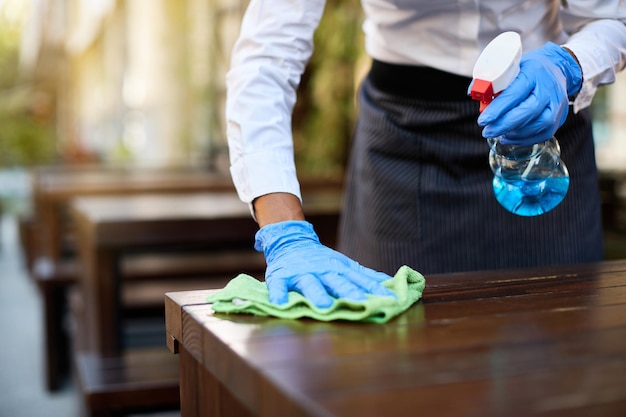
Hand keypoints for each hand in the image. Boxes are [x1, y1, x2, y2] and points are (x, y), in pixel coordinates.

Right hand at [255, 220, 395, 307]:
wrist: (290, 240)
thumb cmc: (321, 260)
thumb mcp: (344, 264)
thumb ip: (364, 276)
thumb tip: (390, 283)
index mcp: (339, 269)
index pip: (360, 280)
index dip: (375, 289)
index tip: (391, 299)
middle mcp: (322, 270)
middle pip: (338, 282)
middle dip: (349, 292)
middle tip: (361, 302)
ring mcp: (302, 273)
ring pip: (311, 284)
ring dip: (317, 294)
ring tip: (324, 306)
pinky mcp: (281, 277)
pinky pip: (279, 286)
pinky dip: (279, 294)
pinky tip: (280, 304)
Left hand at [477, 42, 581, 145]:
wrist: (558, 68)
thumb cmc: (530, 69)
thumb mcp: (512, 66)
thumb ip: (493, 80)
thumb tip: (473, 92)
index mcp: (534, 74)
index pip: (515, 94)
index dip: (498, 109)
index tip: (483, 120)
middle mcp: (549, 90)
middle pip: (528, 111)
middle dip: (504, 125)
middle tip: (487, 131)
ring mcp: (557, 105)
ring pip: (538, 125)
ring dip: (515, 133)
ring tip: (498, 134)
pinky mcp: (560, 117)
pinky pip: (544, 134)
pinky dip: (525, 139)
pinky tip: (510, 137)